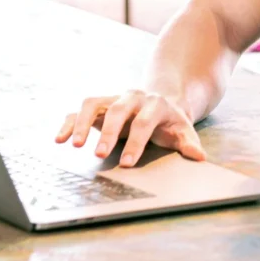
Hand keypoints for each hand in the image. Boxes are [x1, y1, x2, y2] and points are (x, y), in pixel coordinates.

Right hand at [55, 90, 206, 166]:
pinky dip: (69, 123)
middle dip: (108, 133)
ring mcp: (113, 99)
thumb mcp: (183, 131)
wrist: (161, 102)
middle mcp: (132, 97)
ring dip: (83, 124)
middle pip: (118, 111)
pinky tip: (59, 139)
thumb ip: (189, 144)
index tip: (126, 163)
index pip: (144, 122)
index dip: (135, 142)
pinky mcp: (99, 105)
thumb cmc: (171, 122)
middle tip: (99, 155)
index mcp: (155, 104)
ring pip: (93, 104)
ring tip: (75, 146)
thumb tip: (199, 157)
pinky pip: (80, 110)